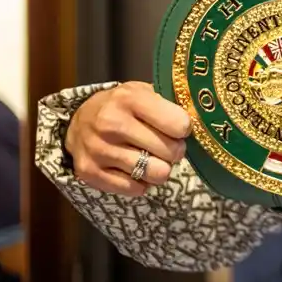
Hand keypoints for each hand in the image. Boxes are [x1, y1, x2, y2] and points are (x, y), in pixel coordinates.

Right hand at [65, 82, 191, 196]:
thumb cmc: (123, 106)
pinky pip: (135, 189)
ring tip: (152, 157)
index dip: (185, 129)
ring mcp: (99, 150)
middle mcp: (111, 123)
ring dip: (160, 169)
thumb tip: (202, 121)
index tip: (178, 127)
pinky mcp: (89, 172)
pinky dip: (141, 183)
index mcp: (129, 98)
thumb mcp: (143, 92)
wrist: (79, 120)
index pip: (179, 124)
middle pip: (171, 152)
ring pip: (156, 174)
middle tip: (167, 145)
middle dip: (175, 151)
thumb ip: (170, 103)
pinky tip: (135, 168)